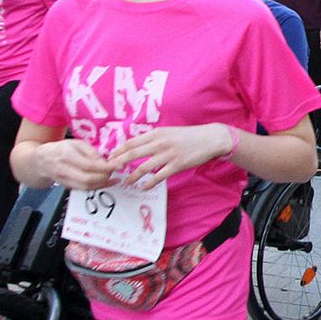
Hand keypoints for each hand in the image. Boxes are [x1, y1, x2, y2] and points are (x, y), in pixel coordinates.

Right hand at [32, 138, 118, 190]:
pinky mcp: (67, 187)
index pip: (89, 165)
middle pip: (88, 179)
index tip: (119, 165)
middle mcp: (64, 169)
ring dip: (103, 184)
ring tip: (113, 178)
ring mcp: (64, 180)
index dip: (106, 167)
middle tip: (115, 171)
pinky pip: (84, 189)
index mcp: (67, 155)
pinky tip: (106, 182)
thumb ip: (91, 152)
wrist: (40, 161)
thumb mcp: (76, 143)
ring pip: (87, 187)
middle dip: (105, 177)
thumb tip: (105, 162)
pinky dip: (97, 187)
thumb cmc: (61, 149)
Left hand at [108, 125, 234, 188]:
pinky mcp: (176, 165)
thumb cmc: (189, 136)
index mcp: (156, 133)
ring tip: (126, 181)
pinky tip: (143, 187)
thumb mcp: (169, 132)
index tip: (111, 157)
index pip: (132, 142)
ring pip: (144, 167)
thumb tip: (139, 146)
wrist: (210, 139)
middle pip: (133, 153)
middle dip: (119, 162)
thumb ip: (154, 138)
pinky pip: (158, 177)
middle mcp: (160, 143)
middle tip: (110, 170)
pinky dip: (149, 183)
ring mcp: (168, 155)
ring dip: (132, 176)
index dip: (119, 150)